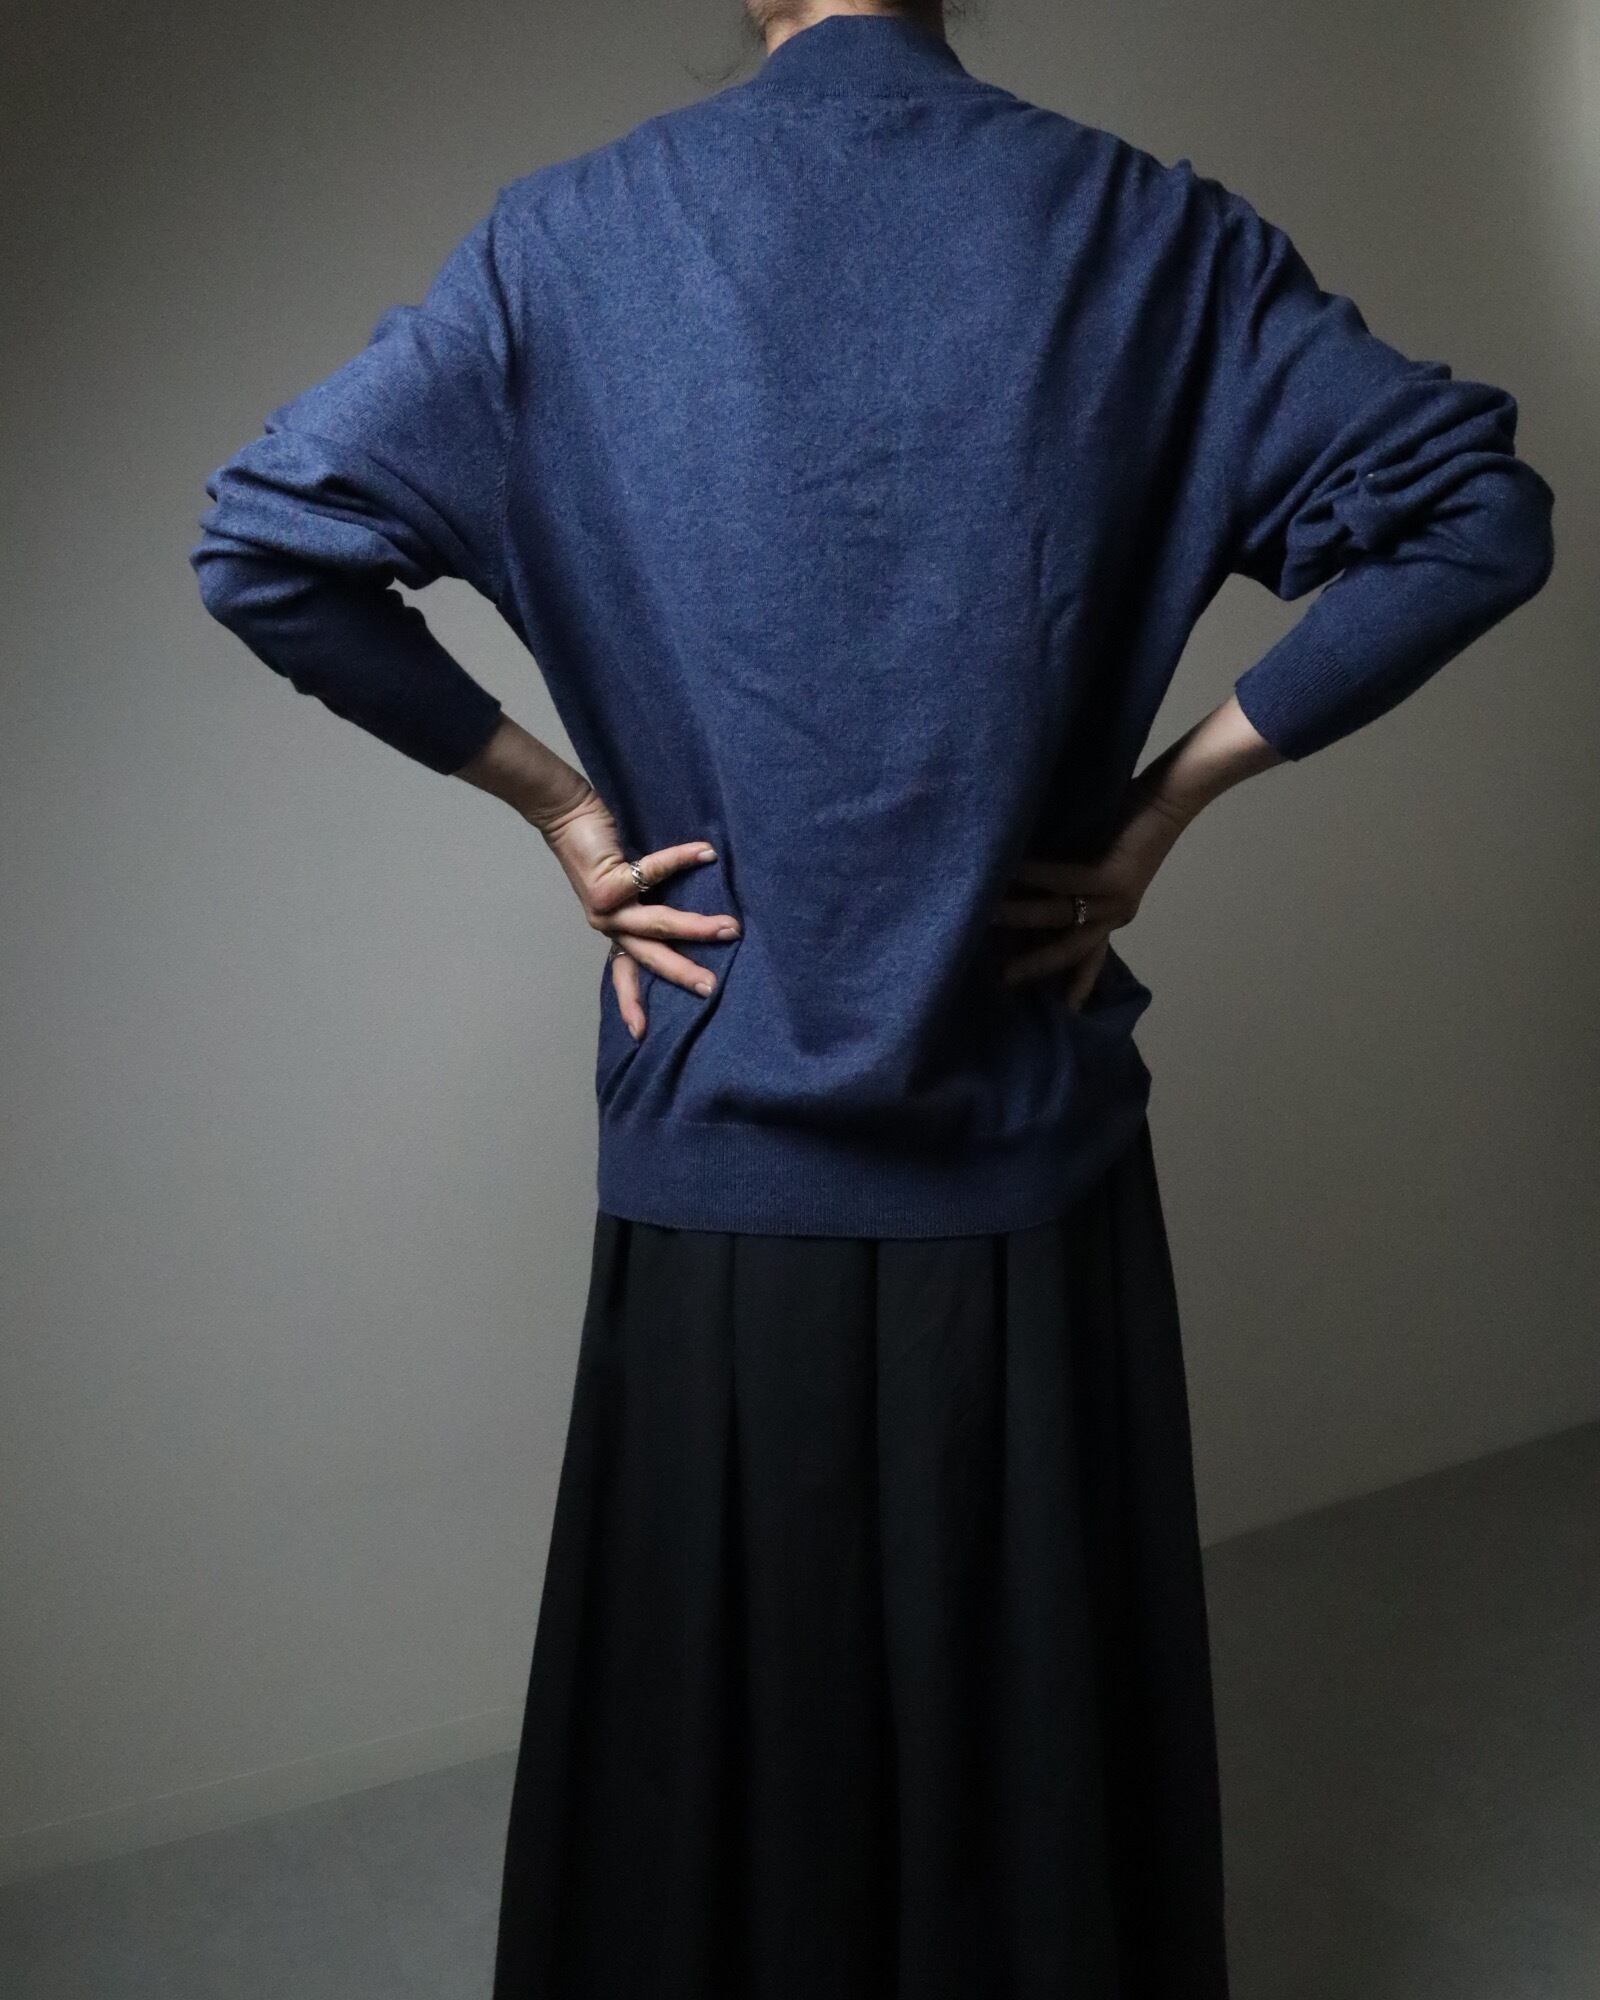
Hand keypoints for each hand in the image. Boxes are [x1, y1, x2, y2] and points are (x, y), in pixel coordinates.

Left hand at [532, 785, 738, 1040]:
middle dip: (682, 974)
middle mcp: (609, 924)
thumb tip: (702, 909)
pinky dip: (683, 860)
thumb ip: (655, 899)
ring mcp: (607, 907)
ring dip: (695, 928)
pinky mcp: (608, 882)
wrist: (566, 814)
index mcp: (615, 930)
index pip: (625, 972)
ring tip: (729, 929)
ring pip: (656, 925)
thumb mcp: (632, 883)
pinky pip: (653, 871)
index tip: (640, 1034)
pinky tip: (707, 853)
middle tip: (712, 989)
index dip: (632, 1003)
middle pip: (648, 959)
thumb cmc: (604, 847)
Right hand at [989, 777, 1193, 1008]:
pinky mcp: (1113, 877)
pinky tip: (1006, 871)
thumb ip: (1069, 879)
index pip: (1087, 956)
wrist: (1174, 796)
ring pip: (1058, 916)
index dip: (1071, 982)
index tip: (1052, 1007)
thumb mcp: (1096, 858)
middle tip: (1001, 981)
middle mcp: (1116, 912)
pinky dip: (1032, 876)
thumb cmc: (1134, 819)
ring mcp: (1116, 899)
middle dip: (1035, 966)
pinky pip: (1063, 881)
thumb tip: (1019, 886)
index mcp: (1114, 912)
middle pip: (1070, 950)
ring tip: (983, 918)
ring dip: (1018, 917)